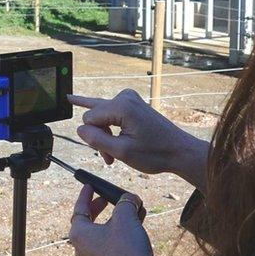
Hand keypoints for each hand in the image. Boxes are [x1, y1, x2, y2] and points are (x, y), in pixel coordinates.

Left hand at [68, 185, 156, 255]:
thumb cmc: (125, 250)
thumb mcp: (125, 216)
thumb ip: (126, 201)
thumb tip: (130, 198)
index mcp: (79, 233)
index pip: (79, 208)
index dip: (85, 195)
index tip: (90, 186)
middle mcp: (83, 246)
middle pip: (89, 220)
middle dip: (100, 207)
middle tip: (107, 198)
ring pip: (104, 230)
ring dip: (117, 217)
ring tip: (130, 206)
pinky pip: (113, 240)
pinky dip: (123, 229)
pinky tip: (138, 219)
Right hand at [69, 89, 207, 188]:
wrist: (179, 151)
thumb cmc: (155, 153)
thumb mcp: (122, 152)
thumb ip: (96, 140)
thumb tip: (80, 129)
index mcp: (122, 106)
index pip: (89, 119)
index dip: (94, 139)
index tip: (108, 155)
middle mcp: (124, 97)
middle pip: (95, 116)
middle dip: (100, 138)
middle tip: (111, 158)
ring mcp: (129, 98)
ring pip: (101, 117)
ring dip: (105, 135)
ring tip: (112, 154)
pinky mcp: (132, 103)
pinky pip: (109, 112)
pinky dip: (103, 122)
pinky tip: (75, 100)